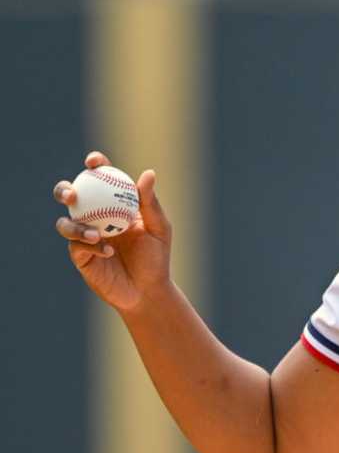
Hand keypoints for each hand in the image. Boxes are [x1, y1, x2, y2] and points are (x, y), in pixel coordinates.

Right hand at [53, 151, 173, 311]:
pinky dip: (92, 246)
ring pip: (66, 223)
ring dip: (77, 226)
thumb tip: (148, 173)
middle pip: (71, 197)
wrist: (148, 290)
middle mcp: (95, 216)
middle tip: (73, 193)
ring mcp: (84, 236)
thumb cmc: (156, 257)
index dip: (94, 165)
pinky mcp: (80, 256)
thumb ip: (150, 203)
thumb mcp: (159, 228)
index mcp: (114, 204)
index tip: (94, 162)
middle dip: (65, 190)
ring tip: (98, 235)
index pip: (100, 179)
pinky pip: (76, 246)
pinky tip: (108, 251)